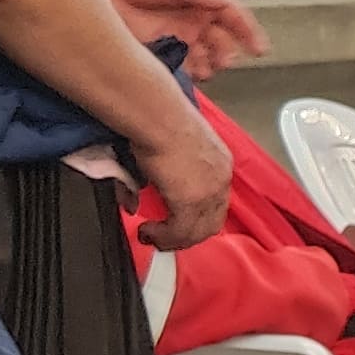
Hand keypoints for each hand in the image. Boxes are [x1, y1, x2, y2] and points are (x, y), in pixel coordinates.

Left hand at [102, 0, 266, 76]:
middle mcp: (197, 24)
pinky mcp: (162, 54)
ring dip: (208, 67)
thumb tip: (222, 1)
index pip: (235, 19)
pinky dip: (187, 75)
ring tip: (204, 69)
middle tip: (223, 61)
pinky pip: (181, 70)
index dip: (249, 33)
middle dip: (226, 54)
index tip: (259, 49)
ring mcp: (180, 41)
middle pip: (222, 45)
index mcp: (206, 3)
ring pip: (205, 61)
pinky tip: (187, 75)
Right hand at [135, 110, 231, 250]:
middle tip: (166, 238)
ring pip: (197, 231)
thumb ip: (159, 173)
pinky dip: (164, 237)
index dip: (197, 216)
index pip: (216, 201)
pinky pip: (179, 232)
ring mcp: (209, 191)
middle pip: (212, 221)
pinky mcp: (191, 201)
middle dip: (188, 235)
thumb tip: (133, 200)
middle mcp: (220, 178)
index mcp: (219, 162)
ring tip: (153, 237)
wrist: (157, 115)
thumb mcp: (167, 145)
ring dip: (174, 239)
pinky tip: (147, 231)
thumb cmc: (158, 117)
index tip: (177, 222)